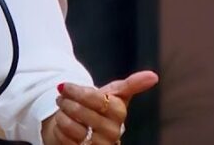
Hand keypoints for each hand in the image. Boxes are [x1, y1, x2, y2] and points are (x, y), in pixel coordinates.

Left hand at [43, 71, 158, 144]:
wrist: (85, 128)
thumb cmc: (99, 108)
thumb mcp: (114, 93)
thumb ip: (132, 85)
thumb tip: (154, 76)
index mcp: (119, 114)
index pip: (99, 99)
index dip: (79, 92)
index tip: (66, 87)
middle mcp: (112, 133)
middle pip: (84, 113)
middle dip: (68, 103)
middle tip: (61, 98)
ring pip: (73, 127)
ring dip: (62, 115)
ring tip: (62, 111)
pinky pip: (65, 140)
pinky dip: (59, 130)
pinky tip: (62, 127)